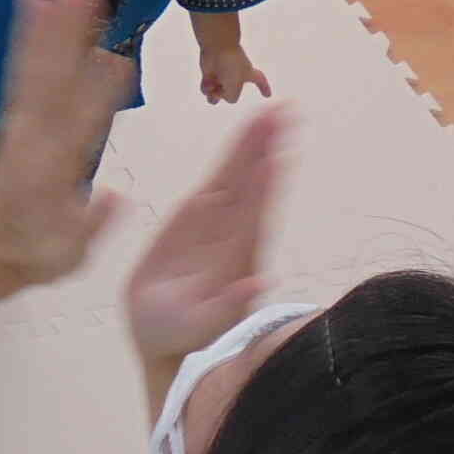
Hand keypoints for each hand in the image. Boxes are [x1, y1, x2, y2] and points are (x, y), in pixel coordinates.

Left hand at [0, 0, 134, 286]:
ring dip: (49, 29)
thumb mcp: (69, 252)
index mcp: (56, 169)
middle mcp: (37, 139)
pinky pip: (22, 73)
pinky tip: (32, 7)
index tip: (115, 60)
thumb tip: (117, 197)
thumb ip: (92, 224)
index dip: (99, 94)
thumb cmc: (37, 253)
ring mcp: (23, 125)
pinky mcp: (14, 119)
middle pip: (56, 82)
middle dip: (68, 40)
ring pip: (38, 70)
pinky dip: (28, 39)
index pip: (82, 124)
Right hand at [123, 106, 284, 366]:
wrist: (168, 345)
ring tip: (272, 111)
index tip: (279, 147)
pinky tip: (249, 142)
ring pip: (240, 181)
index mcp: (234, 257)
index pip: (253, 209)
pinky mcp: (200, 225)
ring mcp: (220, 229)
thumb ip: (228, 306)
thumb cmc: (179, 337)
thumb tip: (263, 281)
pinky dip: (236, 163)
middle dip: (266, 146)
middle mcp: (233, 238)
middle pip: (252, 185)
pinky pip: (222, 188)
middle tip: (285, 108)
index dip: (265, 177)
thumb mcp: (199, 328)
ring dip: (256, 146)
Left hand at [198, 45, 271, 104]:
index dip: (264, 88)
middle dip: (224, 94)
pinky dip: (206, 88)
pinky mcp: (210, 74)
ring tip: (213, 87)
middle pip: (231, 92)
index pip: (260, 82)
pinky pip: (207, 89)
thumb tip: (217, 96)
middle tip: (223, 85)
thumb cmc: (230, 65)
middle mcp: (236, 75)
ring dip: (213, 95)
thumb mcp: (236, 87)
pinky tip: (208, 81)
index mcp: (249, 74)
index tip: (268, 95)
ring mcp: (222, 75)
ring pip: (217, 94)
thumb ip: (231, 97)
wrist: (216, 48)